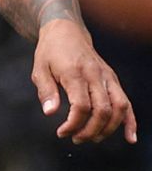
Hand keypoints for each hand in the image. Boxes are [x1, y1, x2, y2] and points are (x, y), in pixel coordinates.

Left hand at [33, 19, 137, 143]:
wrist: (66, 31)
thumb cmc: (50, 53)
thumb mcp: (39, 69)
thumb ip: (46, 91)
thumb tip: (49, 112)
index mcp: (76, 73)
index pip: (81, 106)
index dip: (73, 124)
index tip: (61, 132)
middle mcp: (96, 75)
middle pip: (102, 110)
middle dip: (90, 130)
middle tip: (75, 139)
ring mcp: (108, 77)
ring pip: (119, 108)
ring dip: (108, 128)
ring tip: (92, 138)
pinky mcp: (113, 79)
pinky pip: (127, 102)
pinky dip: (130, 121)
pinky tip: (129, 137)